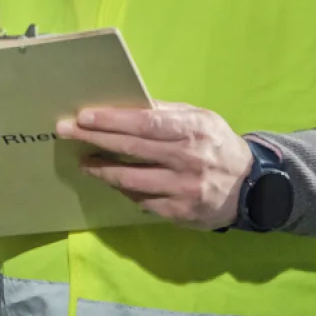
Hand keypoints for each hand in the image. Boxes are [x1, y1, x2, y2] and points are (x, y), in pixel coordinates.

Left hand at [56, 102, 250, 228]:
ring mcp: (182, 189)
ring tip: (84, 162)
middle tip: (66, 132)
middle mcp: (187, 159)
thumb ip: (168, 112)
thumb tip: (129, 102)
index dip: (112, 120)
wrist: (250, 187)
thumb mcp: (201, 119)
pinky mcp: (179, 213)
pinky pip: (142, 201)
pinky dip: (124, 190)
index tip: (84, 117)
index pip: (145, 123)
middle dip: (94, 139)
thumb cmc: (217, 145)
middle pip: (132, 149)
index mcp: (192, 130)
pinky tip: (112, 182)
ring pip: (131, 180)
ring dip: (102, 170)